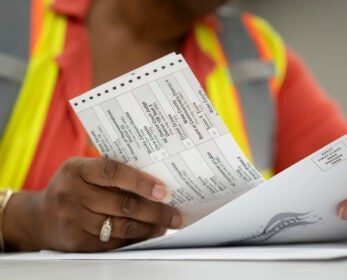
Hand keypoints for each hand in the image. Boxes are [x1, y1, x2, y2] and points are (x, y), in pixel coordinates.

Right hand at [3, 157, 181, 251]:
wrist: (39, 217)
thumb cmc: (71, 186)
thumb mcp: (82, 169)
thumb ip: (110, 171)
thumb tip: (153, 180)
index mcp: (77, 170)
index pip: (113, 172)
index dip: (140, 181)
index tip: (163, 191)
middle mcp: (72, 194)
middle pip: (122, 204)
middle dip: (154, 211)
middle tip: (174, 214)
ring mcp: (73, 220)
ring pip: (121, 227)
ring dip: (148, 227)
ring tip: (165, 225)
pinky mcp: (77, 242)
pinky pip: (112, 243)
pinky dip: (134, 240)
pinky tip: (146, 235)